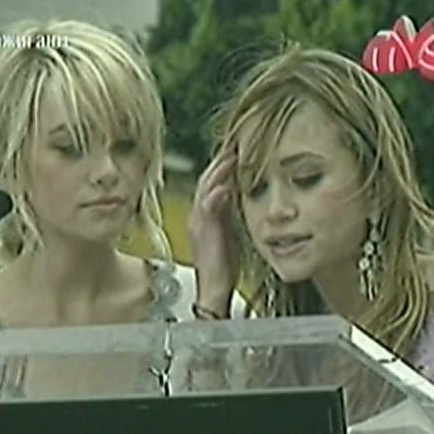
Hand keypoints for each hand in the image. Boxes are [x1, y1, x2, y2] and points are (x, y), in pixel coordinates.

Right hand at [188, 148, 239, 315]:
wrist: (215, 287)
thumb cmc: (223, 264)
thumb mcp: (228, 232)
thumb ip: (228, 213)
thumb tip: (235, 194)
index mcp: (203, 216)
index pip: (210, 183)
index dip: (221, 167)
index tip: (235, 151)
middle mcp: (197, 215)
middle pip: (205, 180)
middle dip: (219, 162)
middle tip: (234, 145)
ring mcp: (198, 222)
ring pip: (204, 188)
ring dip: (218, 171)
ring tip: (232, 156)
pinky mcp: (203, 231)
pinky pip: (208, 206)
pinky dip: (217, 193)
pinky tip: (228, 184)